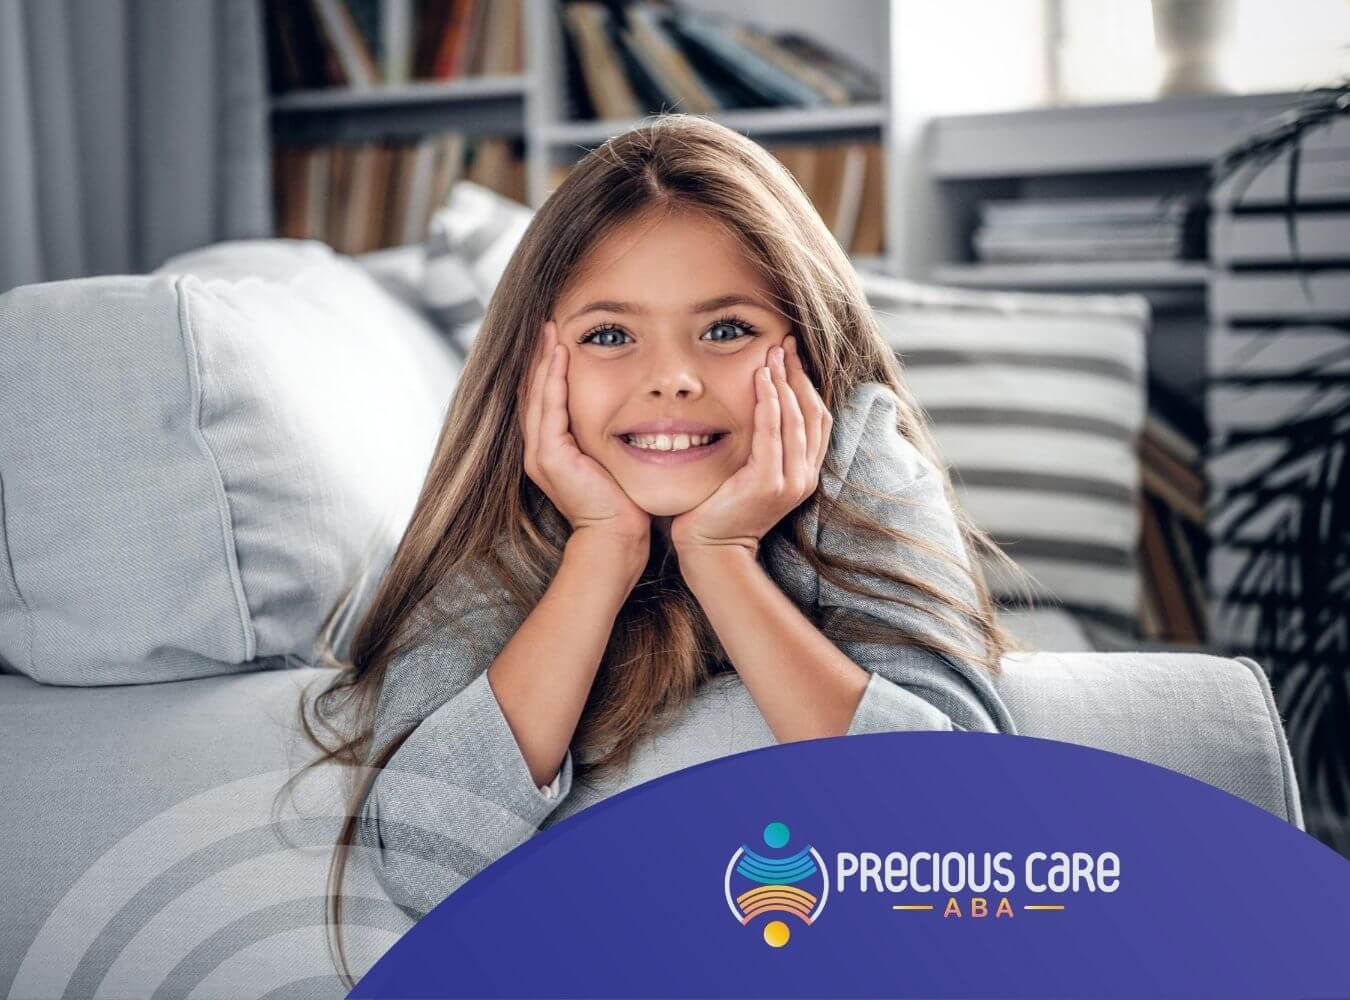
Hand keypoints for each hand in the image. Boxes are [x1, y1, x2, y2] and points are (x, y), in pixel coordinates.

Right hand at [520, 320, 650, 548]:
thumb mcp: (610, 461)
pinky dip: (553, 379)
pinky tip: (561, 355)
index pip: (542, 401)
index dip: (544, 369)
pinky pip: (549, 408)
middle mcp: (538, 452)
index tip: (554, 340)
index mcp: (550, 453)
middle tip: (546, 325)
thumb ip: (605, 438)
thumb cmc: (622, 504)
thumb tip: (624, 414)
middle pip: (532, 393)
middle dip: (538, 357)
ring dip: (542, 360)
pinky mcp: (550, 457)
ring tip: (549, 330)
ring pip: (536, 395)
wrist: (617, 538)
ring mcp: (540, 454)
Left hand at [670, 335, 831, 558]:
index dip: (807, 384)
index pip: (817, 418)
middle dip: (798, 374)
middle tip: (784, 344)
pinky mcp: (768, 483)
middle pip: (812, 413)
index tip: (792, 355)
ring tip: (771, 354)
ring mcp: (790, 481)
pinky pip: (773, 434)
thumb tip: (758, 405)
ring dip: (784, 382)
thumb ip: (762, 445)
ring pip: (796, 420)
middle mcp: (804, 476)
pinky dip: (769, 403)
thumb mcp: (751, 472)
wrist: (712, 548)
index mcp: (804, 473)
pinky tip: (761, 380)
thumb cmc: (723, 508)